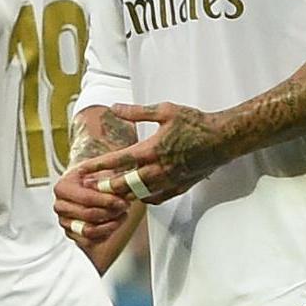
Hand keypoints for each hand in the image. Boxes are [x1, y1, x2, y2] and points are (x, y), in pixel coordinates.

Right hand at [54, 160, 130, 253]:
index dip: (107, 201)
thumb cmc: (95, 176)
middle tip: (125, 207)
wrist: (89, 185)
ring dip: (110, 224)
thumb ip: (109, 174)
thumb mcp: (101, 169)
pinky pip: (89, 241)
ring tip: (123, 215)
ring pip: (88, 230)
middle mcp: (60, 206)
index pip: (86, 198)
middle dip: (110, 212)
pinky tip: (115, 223)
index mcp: (62, 187)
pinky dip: (105, 234)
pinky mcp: (72, 234)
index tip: (123, 201)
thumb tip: (118, 184)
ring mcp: (64, 221)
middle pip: (88, 215)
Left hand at [80, 101, 232, 205]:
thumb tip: (114, 107)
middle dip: (105, 188)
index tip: (82, 171)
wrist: (223, 139)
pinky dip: (145, 199)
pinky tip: (138, 197)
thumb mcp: (165, 110)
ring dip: (123, 195)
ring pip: (139, 195)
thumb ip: (137, 112)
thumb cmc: (195, 122)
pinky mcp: (180, 186)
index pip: (117, 161)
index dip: (97, 167)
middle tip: (89, 189)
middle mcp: (157, 169)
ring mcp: (169, 181)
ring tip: (109, 195)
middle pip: (124, 185)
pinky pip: (157, 198)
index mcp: (151, 150)